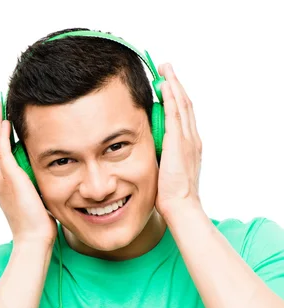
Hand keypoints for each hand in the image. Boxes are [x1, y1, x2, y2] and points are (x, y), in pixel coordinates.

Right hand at [0, 102, 57, 244]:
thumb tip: (45, 174)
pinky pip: (0, 149)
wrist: (34, 239)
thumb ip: (35, 184)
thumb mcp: (35, 199)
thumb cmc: (38, 225)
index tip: (2, 120)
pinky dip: (0, 133)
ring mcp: (0, 179)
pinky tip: (5, 121)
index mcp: (1, 185)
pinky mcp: (9, 178)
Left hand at [155, 63, 202, 217]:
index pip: (184, 116)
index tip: (168, 86)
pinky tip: (164, 85)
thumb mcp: (165, 171)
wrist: (181, 206)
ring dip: (173, 84)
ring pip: (181, 104)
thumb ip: (161, 157)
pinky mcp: (178, 142)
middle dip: (176, 85)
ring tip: (165, 69)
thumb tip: (149, 151)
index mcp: (190, 146)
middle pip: (185, 104)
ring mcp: (187, 139)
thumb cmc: (172, 196)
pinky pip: (175, 113)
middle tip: (167, 69)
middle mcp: (192, 139)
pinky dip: (171, 97)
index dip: (177, 99)